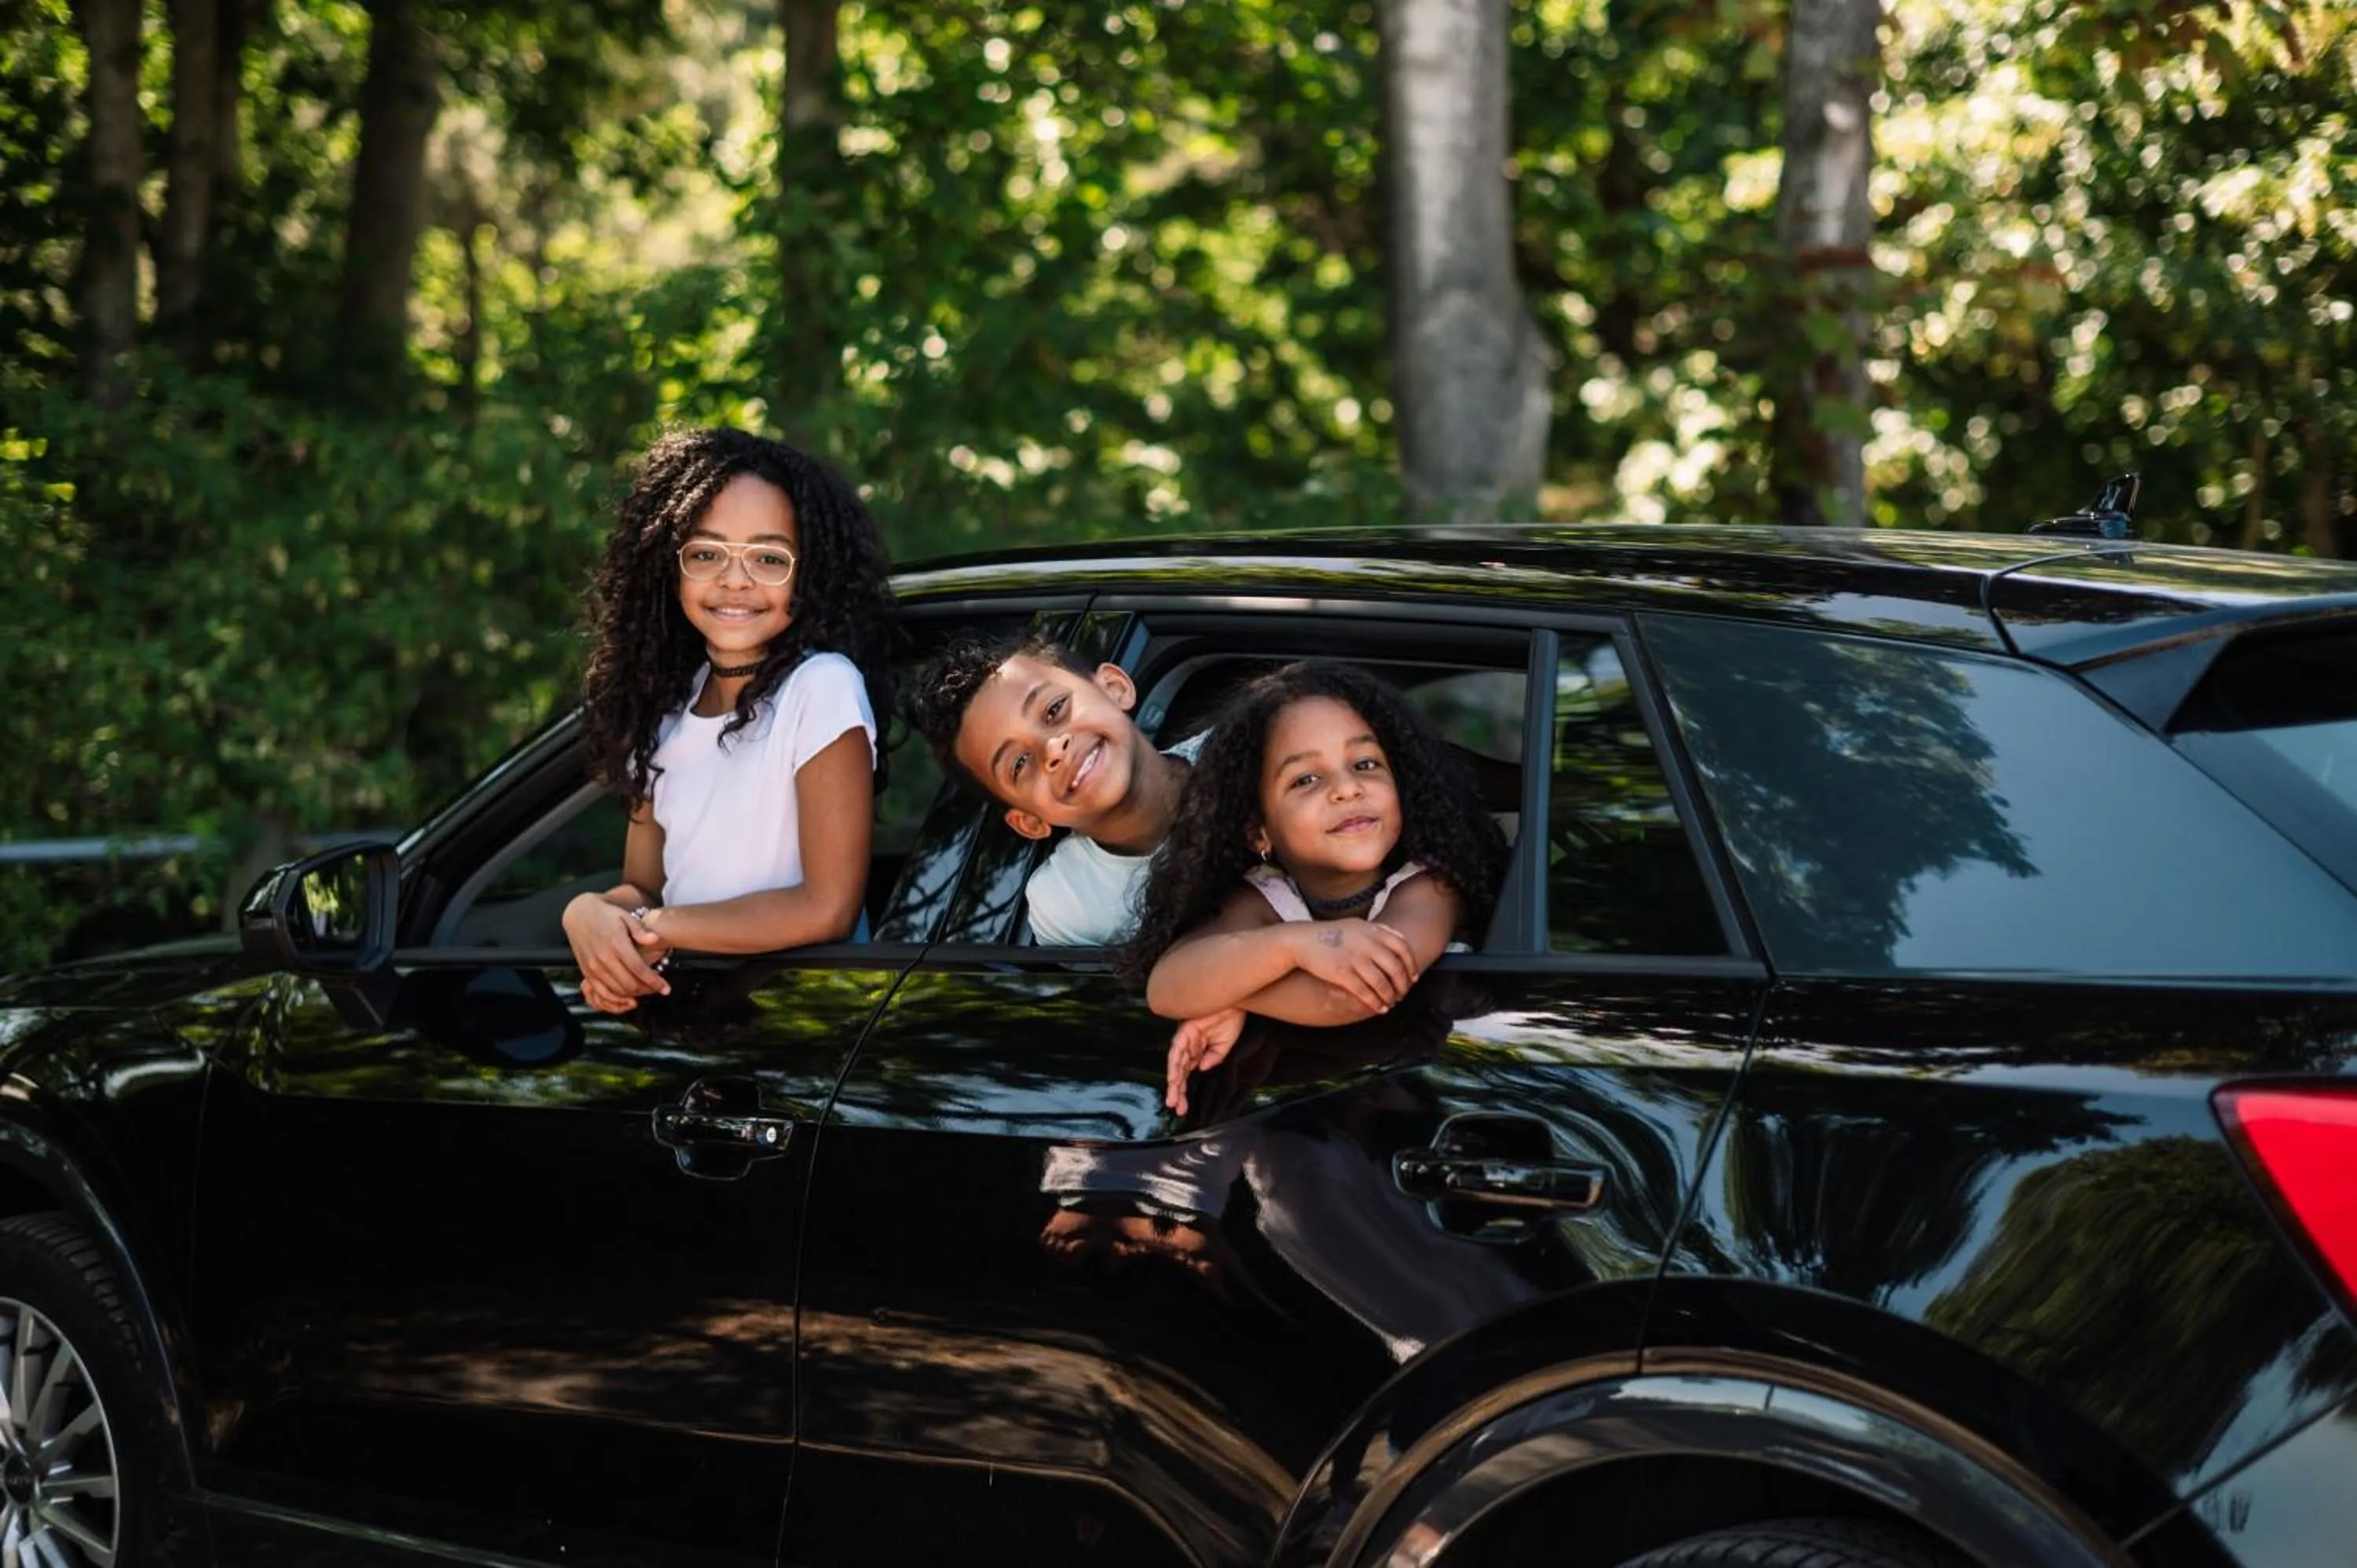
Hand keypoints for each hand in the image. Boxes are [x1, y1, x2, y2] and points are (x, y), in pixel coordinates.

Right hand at [563, 895, 670, 1012]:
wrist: (579, 914)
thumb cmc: (605, 915)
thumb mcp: (625, 917)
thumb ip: (640, 931)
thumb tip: (655, 939)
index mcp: (617, 944)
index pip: (639, 969)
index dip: (654, 982)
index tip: (666, 989)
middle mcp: (604, 958)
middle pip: (630, 984)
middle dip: (647, 990)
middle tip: (657, 989)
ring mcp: (594, 967)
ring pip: (617, 991)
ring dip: (633, 995)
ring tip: (645, 991)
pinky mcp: (587, 972)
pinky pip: (601, 993)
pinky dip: (616, 999)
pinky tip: (627, 998)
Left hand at [1166, 1008, 1247, 1115]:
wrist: (1234, 1002)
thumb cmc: (1230, 1019)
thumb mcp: (1224, 1046)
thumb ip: (1213, 1058)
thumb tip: (1202, 1069)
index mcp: (1197, 1051)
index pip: (1187, 1074)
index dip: (1184, 1091)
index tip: (1183, 1109)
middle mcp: (1188, 1046)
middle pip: (1179, 1072)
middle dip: (1177, 1091)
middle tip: (1176, 1108)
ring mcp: (1185, 1039)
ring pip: (1176, 1064)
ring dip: (1174, 1081)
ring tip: (1173, 1098)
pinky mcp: (1185, 1031)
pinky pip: (1177, 1049)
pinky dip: (1175, 1063)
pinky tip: (1174, 1077)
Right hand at [1285, 918, 1419, 1013]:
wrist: (1302, 940)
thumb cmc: (1331, 934)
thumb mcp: (1358, 925)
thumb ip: (1380, 931)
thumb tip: (1401, 938)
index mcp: (1374, 932)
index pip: (1403, 949)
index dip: (1411, 966)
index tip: (1413, 978)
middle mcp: (1367, 944)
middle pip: (1396, 969)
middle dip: (1402, 985)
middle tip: (1402, 994)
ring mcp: (1355, 959)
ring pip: (1382, 984)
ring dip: (1390, 997)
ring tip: (1390, 1003)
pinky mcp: (1342, 973)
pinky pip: (1365, 992)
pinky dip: (1375, 1002)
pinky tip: (1378, 1008)